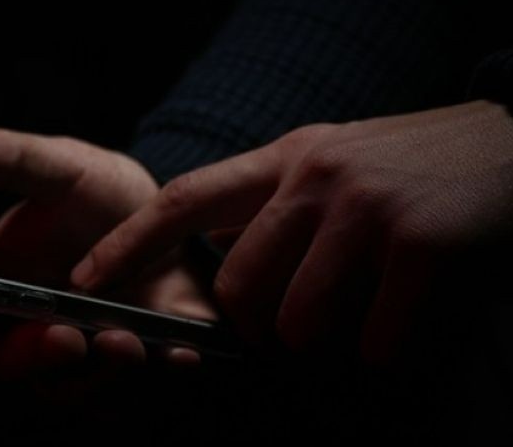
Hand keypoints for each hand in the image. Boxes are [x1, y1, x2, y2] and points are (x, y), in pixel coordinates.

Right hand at [0, 128, 214, 377]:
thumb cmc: (100, 195)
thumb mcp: (59, 167)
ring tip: (122, 340)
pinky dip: (151, 372)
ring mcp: (75, 354)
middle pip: (4, 360)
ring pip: (65, 385)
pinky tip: (175, 352)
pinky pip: (131, 388)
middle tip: (59, 335)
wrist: (175, 217)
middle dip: (26, 354)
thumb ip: (4, 160)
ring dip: (90, 371)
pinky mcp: (127, 366)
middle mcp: (24, 326)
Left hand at [72, 101, 512, 362]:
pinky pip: (373, 343)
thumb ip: (277, 203)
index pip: (188, 199)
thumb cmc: (415, 165)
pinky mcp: (426, 248)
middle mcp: (319, 177)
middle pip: (239, 289)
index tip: (86, 277)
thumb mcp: (334, 161)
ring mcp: (371, 210)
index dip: (130, 243)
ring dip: (326, 349)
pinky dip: (386, 355)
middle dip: (259, 334)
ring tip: (363, 326)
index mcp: (289, 157)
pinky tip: (411, 325)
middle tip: (295, 339)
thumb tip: (220, 263)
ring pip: (299, 324)